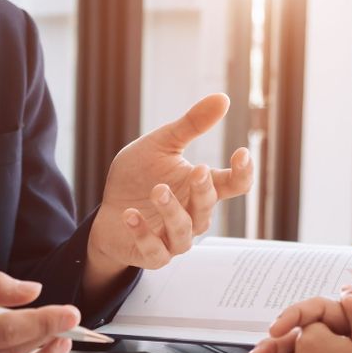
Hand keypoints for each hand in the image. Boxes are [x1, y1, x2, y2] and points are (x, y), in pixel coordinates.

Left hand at [86, 94, 252, 278]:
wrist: (108, 212)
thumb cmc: (138, 178)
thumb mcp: (161, 146)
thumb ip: (190, 126)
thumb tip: (223, 98)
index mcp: (200, 188)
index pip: (234, 185)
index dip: (243, 173)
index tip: (241, 153)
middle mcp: (192, 215)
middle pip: (208, 208)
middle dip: (204, 191)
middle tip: (198, 170)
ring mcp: (173, 238)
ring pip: (184, 232)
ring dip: (172, 211)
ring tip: (157, 190)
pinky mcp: (151, 254)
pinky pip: (155, 251)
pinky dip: (143, 234)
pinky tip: (130, 215)